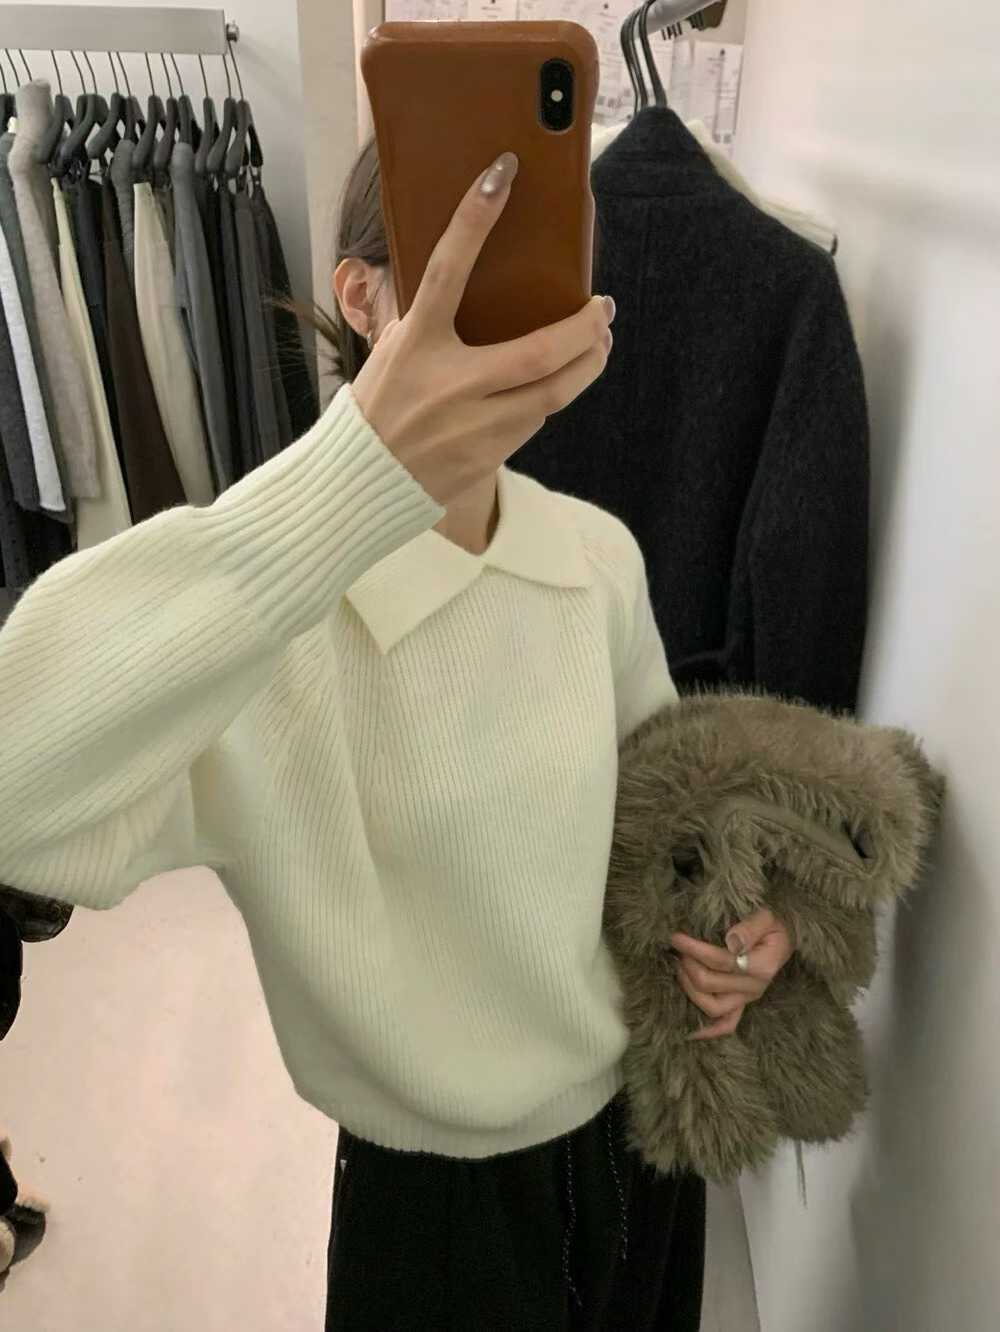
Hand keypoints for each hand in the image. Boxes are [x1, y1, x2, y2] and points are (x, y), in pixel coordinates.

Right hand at [350, 151, 614, 508]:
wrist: (363, 483)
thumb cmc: (378, 409)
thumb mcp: (390, 355)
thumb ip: (424, 323)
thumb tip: (458, 283)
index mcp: (417, 344)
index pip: (446, 271)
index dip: (472, 219)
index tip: (501, 174)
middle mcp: (450, 383)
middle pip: (540, 352)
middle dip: (586, 330)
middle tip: (603, 309)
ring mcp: (473, 425)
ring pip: (553, 394)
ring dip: (586, 366)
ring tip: (600, 345)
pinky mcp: (487, 456)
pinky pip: (535, 422)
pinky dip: (552, 397)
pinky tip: (561, 383)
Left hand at [670, 908, 794, 1042]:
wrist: (785, 938)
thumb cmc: (773, 926)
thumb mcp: (767, 917)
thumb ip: (750, 928)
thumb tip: (731, 941)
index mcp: (761, 966)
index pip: (719, 961)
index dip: (694, 949)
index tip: (676, 937)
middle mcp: (755, 987)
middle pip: (710, 984)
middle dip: (688, 965)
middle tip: (678, 949)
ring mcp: (747, 999)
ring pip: (712, 1007)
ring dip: (689, 988)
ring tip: (679, 968)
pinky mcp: (742, 1004)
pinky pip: (726, 1025)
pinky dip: (708, 1030)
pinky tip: (690, 1030)